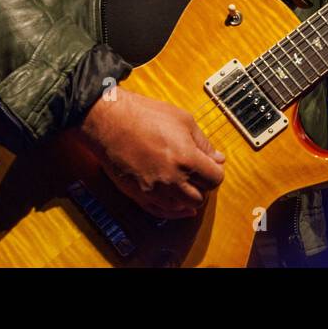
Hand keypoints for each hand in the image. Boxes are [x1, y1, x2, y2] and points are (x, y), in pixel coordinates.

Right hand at [78, 86, 224, 218]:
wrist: (110, 122)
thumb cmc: (144, 116)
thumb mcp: (183, 120)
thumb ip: (203, 143)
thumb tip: (218, 158)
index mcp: (186, 160)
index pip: (215, 179)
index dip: (215, 171)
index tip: (211, 165)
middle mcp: (172, 180)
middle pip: (200, 197)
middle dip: (203, 186)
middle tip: (199, 174)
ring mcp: (154, 190)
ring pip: (182, 208)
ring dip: (188, 197)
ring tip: (186, 183)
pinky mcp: (138, 195)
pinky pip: (161, 212)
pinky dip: (173, 210)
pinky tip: (178, 205)